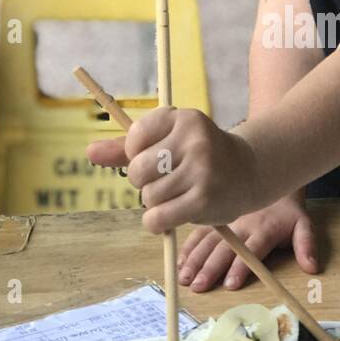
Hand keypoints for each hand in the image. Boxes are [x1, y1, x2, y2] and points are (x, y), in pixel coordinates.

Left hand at [86, 108, 265, 233]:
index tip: (160, 157)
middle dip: (145, 182)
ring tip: (179, 196)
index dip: (138, 154)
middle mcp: (194, 139)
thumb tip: (89, 153)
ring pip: (148, 196)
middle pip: (137, 170)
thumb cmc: (201, 156)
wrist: (250, 173)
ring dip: (155, 204)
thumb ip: (127, 147)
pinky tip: (171, 217)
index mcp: (184, 117)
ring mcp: (201, 169)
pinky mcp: (204, 199)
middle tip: (168, 181)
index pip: (134, 139)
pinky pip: (157, 218)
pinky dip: (156, 223)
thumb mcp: (169, 142)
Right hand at [177, 195, 319, 291]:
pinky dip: (189, 247)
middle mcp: (241, 226)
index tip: (229, 284)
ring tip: (185, 278)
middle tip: (199, 286)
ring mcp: (225, 221)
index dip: (240, 267)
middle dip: (210, 268)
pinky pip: (198, 233)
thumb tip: (312, 267)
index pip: (251, 250)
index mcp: (263, 229)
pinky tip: (181, 263)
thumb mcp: (303, 224)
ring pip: (207, 241)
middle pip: (224, 249)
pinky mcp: (214, 219)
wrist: (272, 176)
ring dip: (195, 260)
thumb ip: (306, 244)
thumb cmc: (287, 211)